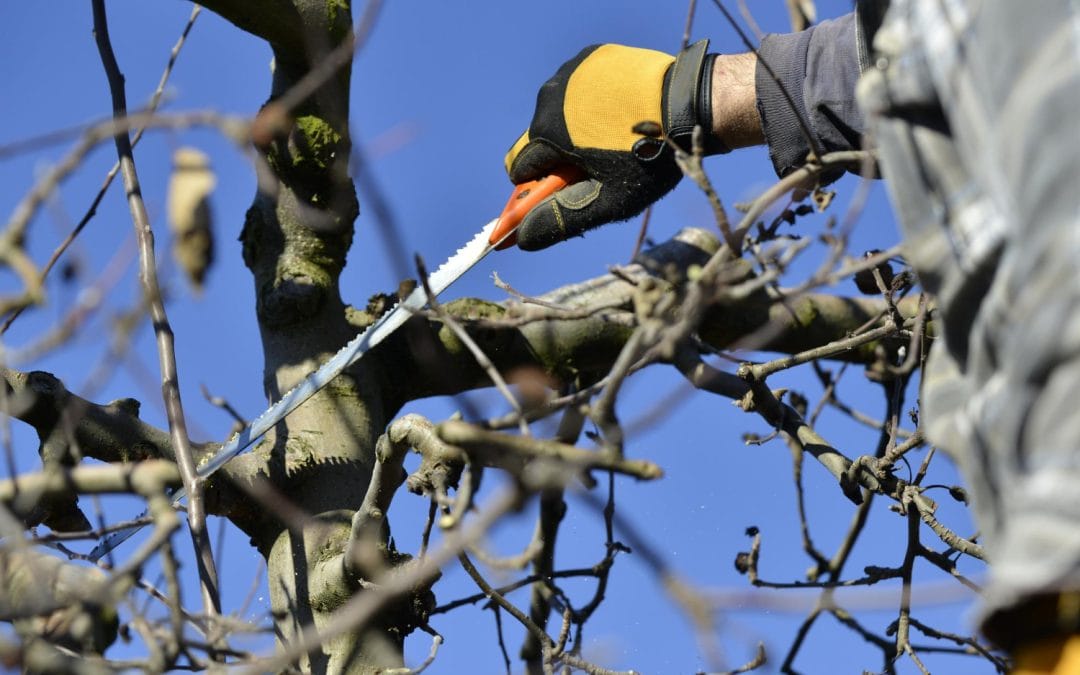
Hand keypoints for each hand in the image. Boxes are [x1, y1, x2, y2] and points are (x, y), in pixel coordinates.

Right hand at [504, 40, 722, 249]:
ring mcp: (570, 72)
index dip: (539, 189)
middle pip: (538, 141)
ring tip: (615, 138)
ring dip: (575, 130)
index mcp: (546, 132)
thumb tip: (523, 238)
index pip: (520, 171)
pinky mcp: (591, 57)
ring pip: (557, 114)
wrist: (693, 103)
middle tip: (600, 168)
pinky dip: (591, 104)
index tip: (566, 193)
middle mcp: (549, 96)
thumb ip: (561, 220)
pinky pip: (578, 89)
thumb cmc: (650, 158)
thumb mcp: (607, 200)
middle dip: (560, 159)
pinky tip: (621, 112)